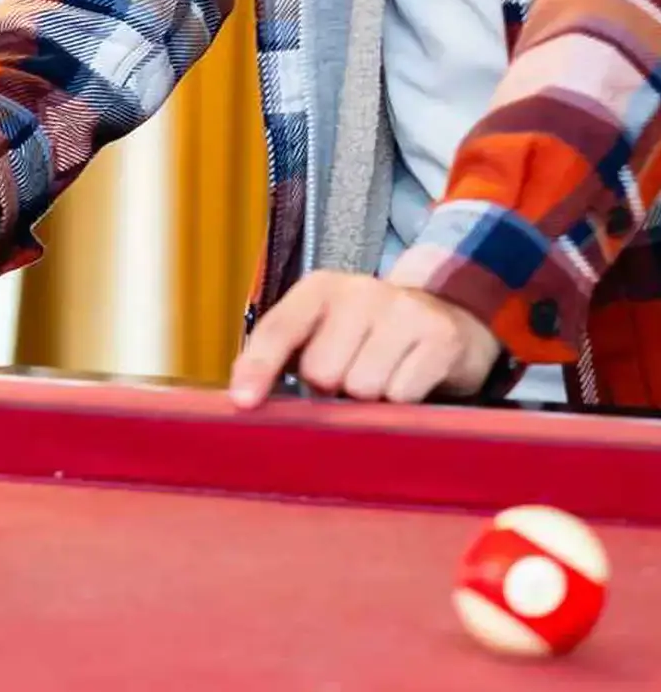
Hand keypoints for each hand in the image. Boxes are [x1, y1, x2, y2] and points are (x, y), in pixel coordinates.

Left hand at [228, 271, 500, 408]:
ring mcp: (403, 311)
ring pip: (364, 389)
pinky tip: (410, 379)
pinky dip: (403, 402)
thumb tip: (246, 399)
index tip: (244, 402)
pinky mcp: (440, 338)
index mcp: (319, 289)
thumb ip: (284, 357)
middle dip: (331, 389)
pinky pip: (403, 396)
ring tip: (382, 375)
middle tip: (350, 374)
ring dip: (369, 399)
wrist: (447, 315)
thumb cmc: (367, 334)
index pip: (279, 329)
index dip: (258, 367)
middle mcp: (360, 291)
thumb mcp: (323, 331)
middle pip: (323, 372)